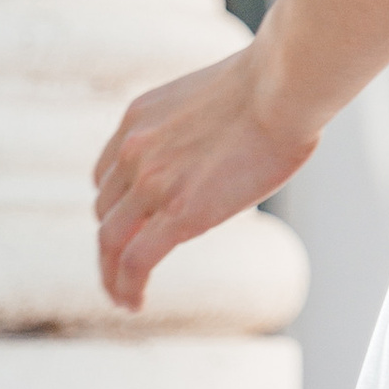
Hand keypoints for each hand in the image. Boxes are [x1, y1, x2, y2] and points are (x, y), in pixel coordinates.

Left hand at [93, 40, 317, 312]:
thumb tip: (224, 143)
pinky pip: (135, 262)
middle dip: (113, 242)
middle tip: (125, 267)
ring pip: (110, 242)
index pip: (107, 173)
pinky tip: (135, 303)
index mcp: (139, 117)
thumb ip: (197, 125)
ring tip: (124, 296)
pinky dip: (127, 287)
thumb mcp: (211, 97)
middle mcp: (134, 150)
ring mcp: (153, 183)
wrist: (284, 86)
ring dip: (112, 274)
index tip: (129, 225)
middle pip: (105, 211)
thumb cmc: (273, 85)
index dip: (115, 205)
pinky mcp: (179, 214)